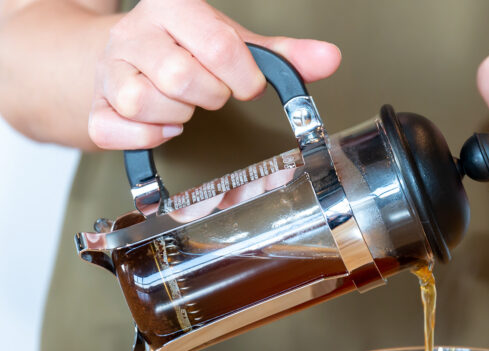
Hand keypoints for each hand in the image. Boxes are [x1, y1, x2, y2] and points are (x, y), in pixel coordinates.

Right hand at [88, 0, 340, 149]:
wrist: (128, 54)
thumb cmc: (186, 47)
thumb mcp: (234, 42)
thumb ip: (282, 55)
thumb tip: (329, 58)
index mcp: (174, 8)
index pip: (218, 45)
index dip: (242, 77)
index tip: (246, 83)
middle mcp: (136, 34)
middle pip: (180, 77)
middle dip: (209, 95)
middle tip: (213, 93)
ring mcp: (109, 69)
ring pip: (144, 103)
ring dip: (178, 116)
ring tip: (186, 106)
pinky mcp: (95, 105)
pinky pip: (113, 129)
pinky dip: (145, 137)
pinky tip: (163, 125)